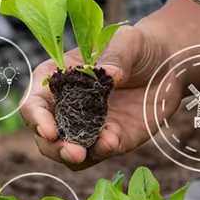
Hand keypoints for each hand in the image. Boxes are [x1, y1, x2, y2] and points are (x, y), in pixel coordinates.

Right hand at [21, 25, 173, 169]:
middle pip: (45, 136)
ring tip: (88, 152)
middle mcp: (65, 107)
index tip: (48, 130)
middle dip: (54, 147)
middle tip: (73, 152)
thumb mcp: (127, 42)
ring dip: (73, 156)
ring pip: (66, 152)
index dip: (36, 118)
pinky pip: (98, 153)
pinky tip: (111, 142)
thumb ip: (117, 56)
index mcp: (57, 80)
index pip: (34, 103)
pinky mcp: (110, 140)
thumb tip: (109, 74)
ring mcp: (87, 127)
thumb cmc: (136, 48)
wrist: (166, 65)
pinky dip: (101, 151)